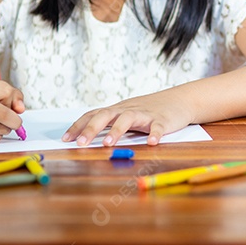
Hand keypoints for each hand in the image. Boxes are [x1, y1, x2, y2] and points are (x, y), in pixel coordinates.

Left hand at [63, 92, 193, 146]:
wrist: (180, 100)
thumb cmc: (149, 111)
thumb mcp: (128, 114)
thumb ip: (110, 124)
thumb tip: (85, 139)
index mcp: (118, 110)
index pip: (94, 115)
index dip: (78, 126)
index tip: (65, 140)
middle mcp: (128, 110)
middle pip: (106, 115)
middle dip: (91, 129)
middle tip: (80, 144)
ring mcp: (146, 114)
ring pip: (128, 119)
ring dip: (117, 131)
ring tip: (108, 143)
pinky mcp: (163, 120)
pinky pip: (158, 127)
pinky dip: (155, 134)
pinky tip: (152, 143)